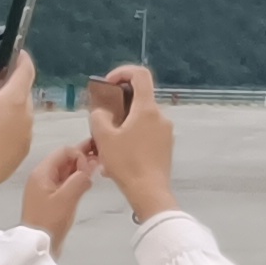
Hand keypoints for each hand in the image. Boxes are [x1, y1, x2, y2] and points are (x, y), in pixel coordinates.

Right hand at [0, 53, 38, 195]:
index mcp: (15, 97)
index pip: (26, 71)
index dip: (22, 59)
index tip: (19, 53)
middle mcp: (27, 115)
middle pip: (22, 95)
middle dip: (10, 89)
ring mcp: (27, 135)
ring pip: (20, 116)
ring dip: (9, 112)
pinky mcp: (22, 153)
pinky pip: (17, 135)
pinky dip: (8, 131)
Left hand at [23, 137, 98, 256]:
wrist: (39, 246)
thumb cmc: (46, 224)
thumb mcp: (66, 198)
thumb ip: (79, 180)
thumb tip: (89, 168)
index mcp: (42, 174)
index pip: (64, 152)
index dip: (79, 155)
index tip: (89, 166)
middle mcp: (43, 178)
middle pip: (65, 160)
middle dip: (82, 159)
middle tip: (98, 156)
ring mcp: (46, 189)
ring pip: (66, 172)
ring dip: (81, 170)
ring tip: (95, 169)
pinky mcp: (51, 200)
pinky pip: (66, 184)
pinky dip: (77, 182)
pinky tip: (86, 183)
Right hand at [82, 64, 174, 212]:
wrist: (149, 192)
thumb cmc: (127, 164)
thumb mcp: (104, 138)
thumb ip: (99, 117)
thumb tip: (102, 112)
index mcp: (147, 109)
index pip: (140, 75)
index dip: (122, 72)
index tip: (108, 83)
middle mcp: (160, 116)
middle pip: (138, 99)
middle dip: (118, 106)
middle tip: (102, 121)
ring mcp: (166, 132)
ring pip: (140, 120)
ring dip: (123, 126)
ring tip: (108, 146)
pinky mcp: (166, 146)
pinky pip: (146, 134)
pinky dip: (132, 138)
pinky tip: (119, 158)